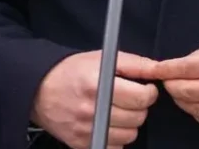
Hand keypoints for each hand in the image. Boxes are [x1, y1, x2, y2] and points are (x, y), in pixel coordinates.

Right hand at [31, 51, 158, 148]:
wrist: (39, 90)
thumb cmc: (72, 72)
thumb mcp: (102, 59)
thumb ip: (134, 64)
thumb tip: (158, 70)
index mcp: (99, 85)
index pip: (141, 98)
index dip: (148, 92)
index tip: (144, 89)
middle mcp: (92, 110)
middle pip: (138, 118)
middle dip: (139, 107)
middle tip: (129, 98)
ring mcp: (87, 130)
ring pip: (130, 135)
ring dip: (129, 124)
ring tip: (118, 111)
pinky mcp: (83, 143)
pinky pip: (115, 147)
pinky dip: (116, 137)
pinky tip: (108, 123)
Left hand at [153, 33, 198, 130]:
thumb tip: (185, 62)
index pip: (187, 68)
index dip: (166, 69)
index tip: (154, 69)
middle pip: (186, 92)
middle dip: (171, 86)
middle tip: (168, 80)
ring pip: (194, 109)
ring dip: (182, 100)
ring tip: (181, 90)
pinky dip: (197, 113)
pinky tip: (197, 103)